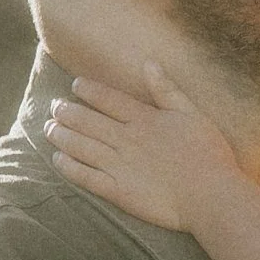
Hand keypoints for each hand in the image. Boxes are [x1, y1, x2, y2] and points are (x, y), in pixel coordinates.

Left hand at [48, 64, 243, 233]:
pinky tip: (58, 159)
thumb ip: (168, 90)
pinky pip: (85, 176)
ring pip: (80, 145)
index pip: (107, 98)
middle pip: (86, 120)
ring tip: (48, 128)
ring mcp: (119, 165)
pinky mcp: (118, 191)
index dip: (87, 90)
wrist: (212, 196)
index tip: (75, 86)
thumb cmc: (209, 155)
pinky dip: (68, 166)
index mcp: (144, 119)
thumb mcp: (193, 114)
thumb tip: (148, 63)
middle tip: (54, 107)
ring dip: (60, 135)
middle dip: (65, 111)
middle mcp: (126, 139)